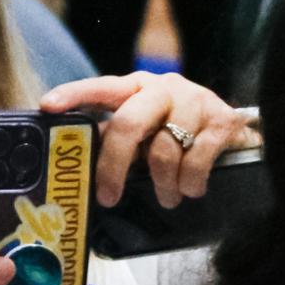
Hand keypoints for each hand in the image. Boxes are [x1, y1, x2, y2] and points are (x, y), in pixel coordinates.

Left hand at [40, 71, 249, 208]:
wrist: (236, 130)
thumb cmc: (178, 132)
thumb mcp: (145, 131)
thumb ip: (116, 140)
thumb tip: (77, 165)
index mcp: (137, 86)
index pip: (101, 87)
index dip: (74, 94)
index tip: (48, 106)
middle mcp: (164, 88)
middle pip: (128, 123)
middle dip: (113, 166)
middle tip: (108, 198)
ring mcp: (194, 101)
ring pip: (163, 150)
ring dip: (162, 184)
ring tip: (166, 197)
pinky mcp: (222, 120)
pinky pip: (195, 161)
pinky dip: (189, 184)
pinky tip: (190, 189)